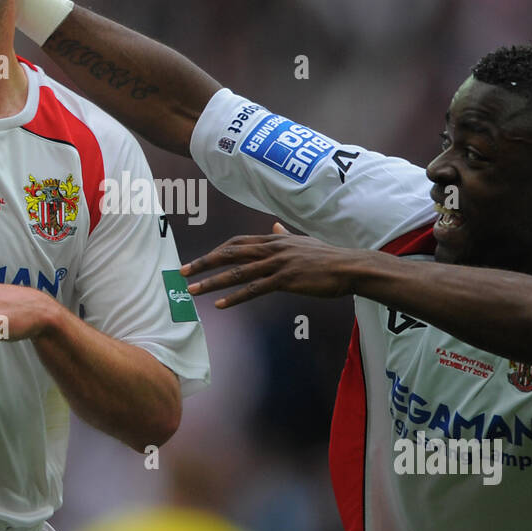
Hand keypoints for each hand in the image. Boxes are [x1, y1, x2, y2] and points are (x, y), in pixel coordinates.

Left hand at [181, 223, 366, 307]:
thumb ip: (284, 235)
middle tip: (182, 272)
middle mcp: (272, 248)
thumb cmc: (328, 257)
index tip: (200, 260)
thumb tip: (274, 226)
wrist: (349, 267)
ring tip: (192, 290)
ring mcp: (278, 264)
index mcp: (274, 240)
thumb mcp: (303, 242)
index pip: (237, 243)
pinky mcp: (286, 280)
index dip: (216, 251)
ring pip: (237, 272)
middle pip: (230, 254)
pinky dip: (235, 297)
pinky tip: (220, 304)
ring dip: (212, 282)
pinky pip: (254, 289)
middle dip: (203, 263)